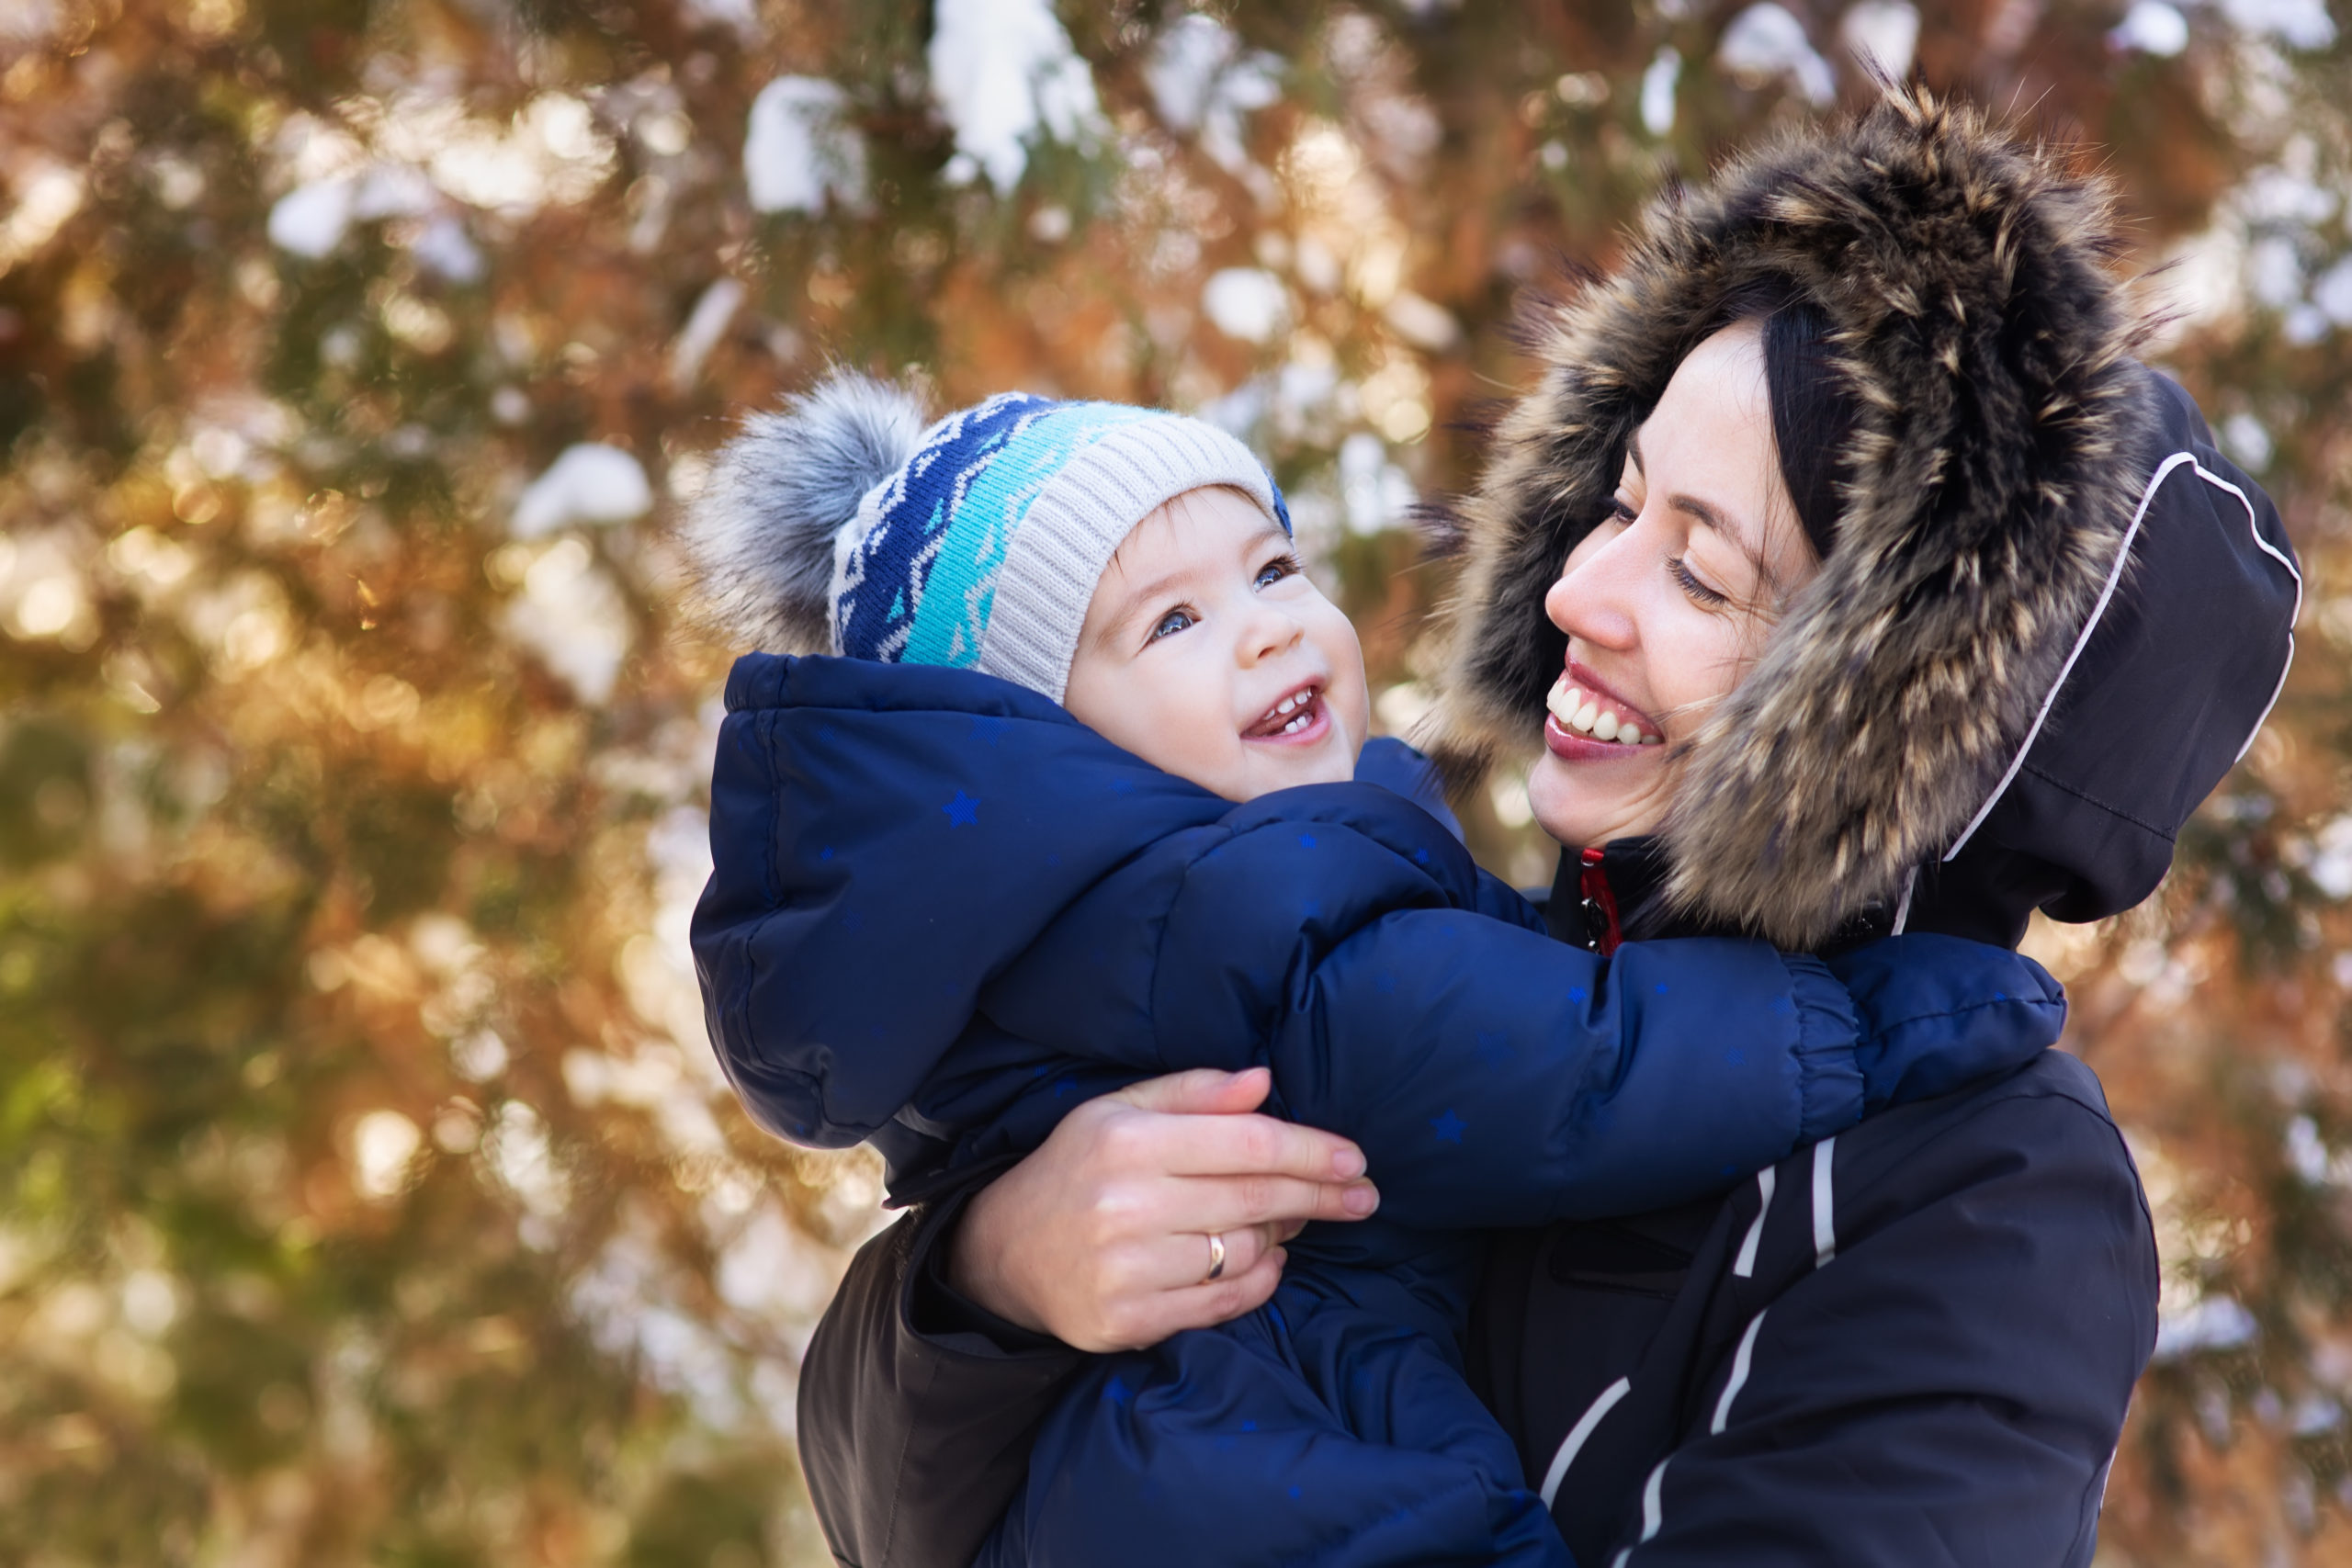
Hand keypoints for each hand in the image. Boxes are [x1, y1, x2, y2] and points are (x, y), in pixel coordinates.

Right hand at [946, 1067, 1379, 1351]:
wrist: (1005, 1252)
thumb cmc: (1077, 1169)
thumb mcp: (1120, 1110)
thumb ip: (1194, 1092)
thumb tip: (1265, 1081)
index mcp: (1129, 1140)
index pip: (1248, 1143)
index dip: (1312, 1150)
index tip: (1354, 1159)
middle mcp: (1126, 1203)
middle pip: (1257, 1198)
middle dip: (1321, 1195)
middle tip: (1361, 1196)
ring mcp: (1127, 1268)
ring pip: (1246, 1253)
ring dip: (1283, 1238)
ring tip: (1287, 1222)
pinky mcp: (1127, 1320)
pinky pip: (1223, 1304)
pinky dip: (1259, 1283)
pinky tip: (1268, 1262)